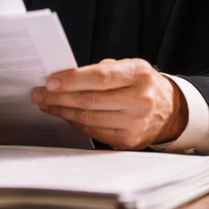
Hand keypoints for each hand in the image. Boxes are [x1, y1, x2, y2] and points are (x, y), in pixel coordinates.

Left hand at [31, 58, 187, 149]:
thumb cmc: (142, 85)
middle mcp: (139, 100)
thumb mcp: (129, 67)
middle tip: (39, 93)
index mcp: (139, 75)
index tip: (50, 80)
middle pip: (90, 100)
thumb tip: (64, 77)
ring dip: (62, 110)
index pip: (99, 77)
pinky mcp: (129, 141)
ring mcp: (135, 123)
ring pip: (88, 118)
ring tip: (46, 103)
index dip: (71, 79)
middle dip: (59, 96)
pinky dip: (74, 122)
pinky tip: (64, 114)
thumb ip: (101, 70)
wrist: (170, 110)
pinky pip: (93, 131)